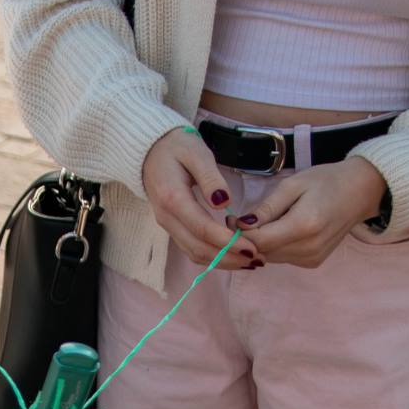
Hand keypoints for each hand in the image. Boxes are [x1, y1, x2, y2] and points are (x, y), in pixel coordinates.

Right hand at [141, 128, 256, 268]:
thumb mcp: (196, 153)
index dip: (227, 242)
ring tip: (250, 262)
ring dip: (222, 262)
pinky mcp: (173, 228)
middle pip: (198, 248)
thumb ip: (210, 178)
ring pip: (195, 253)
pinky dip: (213, 257)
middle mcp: (167, 217)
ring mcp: (167, 225)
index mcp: (172, 198)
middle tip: (257, 259)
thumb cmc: (176, 147)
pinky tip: (233, 256)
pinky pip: (192, 249)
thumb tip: (224, 203)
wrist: (150, 150)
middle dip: (229, 257)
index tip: (251, 248)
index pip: (202, 228)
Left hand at [239, 158, 385, 267]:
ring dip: (261, 243)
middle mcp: (308, 248)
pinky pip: (282, 258)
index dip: (239, 233)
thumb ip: (267, 208)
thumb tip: (240, 225)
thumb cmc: (326, 181)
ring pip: (270, 257)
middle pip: (262, 252)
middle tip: (243, 218)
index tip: (232, 218)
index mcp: (304, 225)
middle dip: (248, 238)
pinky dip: (275, 246)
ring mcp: (312, 259)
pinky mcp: (313, 263)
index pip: (259, 241)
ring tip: (266, 221)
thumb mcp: (293, 185)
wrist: (361, 192)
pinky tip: (282, 230)